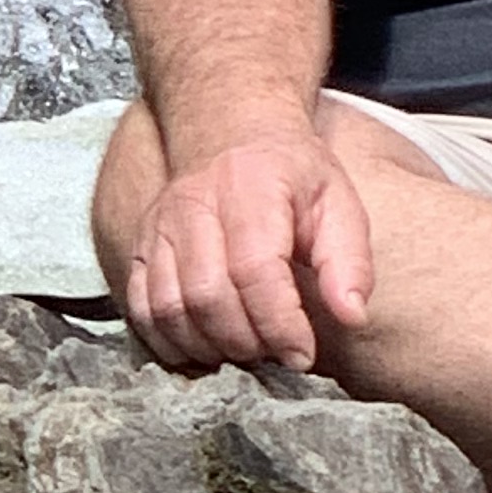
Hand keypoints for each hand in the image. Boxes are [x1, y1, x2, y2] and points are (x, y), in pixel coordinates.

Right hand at [122, 123, 376, 375]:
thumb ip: (349, 260)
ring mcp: (158, 228)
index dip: (279, 324)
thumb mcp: (338, 203)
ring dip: (208, 347)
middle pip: (207, 296)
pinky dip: (169, 343)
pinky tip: (205, 350)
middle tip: (275, 354)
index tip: (302, 355)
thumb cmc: (292, 177)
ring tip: (246, 352)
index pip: (256, 270)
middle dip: (245, 341)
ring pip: (169, 309)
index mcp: (251, 189)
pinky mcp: (138, 248)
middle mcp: (194, 206)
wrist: (232, 137)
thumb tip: (353, 317)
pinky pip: (140, 310)